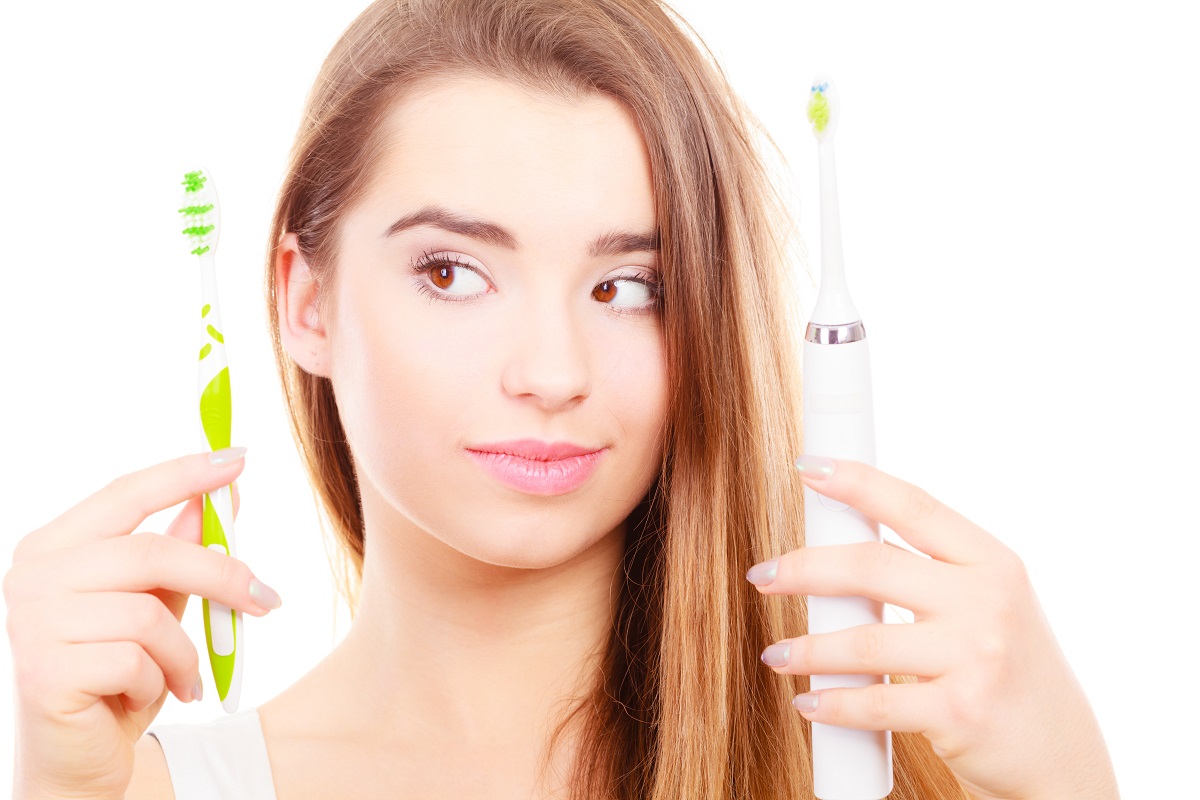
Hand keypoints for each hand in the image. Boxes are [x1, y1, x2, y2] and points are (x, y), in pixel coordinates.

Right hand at [5, 449, 277, 799]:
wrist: (80, 757)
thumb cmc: (119, 671)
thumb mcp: (158, 601)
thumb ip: (184, 547)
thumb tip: (227, 494)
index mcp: (55, 547)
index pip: (125, 493)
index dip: (184, 473)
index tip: (239, 458)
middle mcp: (33, 577)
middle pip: (150, 552)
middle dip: (220, 575)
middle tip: (265, 600)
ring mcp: (33, 624)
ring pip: (149, 614)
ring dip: (186, 651)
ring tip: (183, 675)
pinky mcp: (46, 672)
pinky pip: (137, 661)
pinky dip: (161, 681)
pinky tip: (144, 697)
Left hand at [747, 456, 1118, 799]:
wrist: (1060, 755)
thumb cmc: (1007, 672)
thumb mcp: (990, 605)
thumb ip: (932, 574)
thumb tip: (838, 549)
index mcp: (992, 561)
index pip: (914, 506)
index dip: (855, 481)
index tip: (805, 466)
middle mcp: (988, 600)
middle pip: (872, 567)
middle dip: (804, 569)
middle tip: (762, 576)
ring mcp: (977, 657)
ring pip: (863, 641)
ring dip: (806, 648)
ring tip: (776, 654)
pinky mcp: (961, 712)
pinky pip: (876, 704)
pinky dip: (832, 704)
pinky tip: (808, 702)